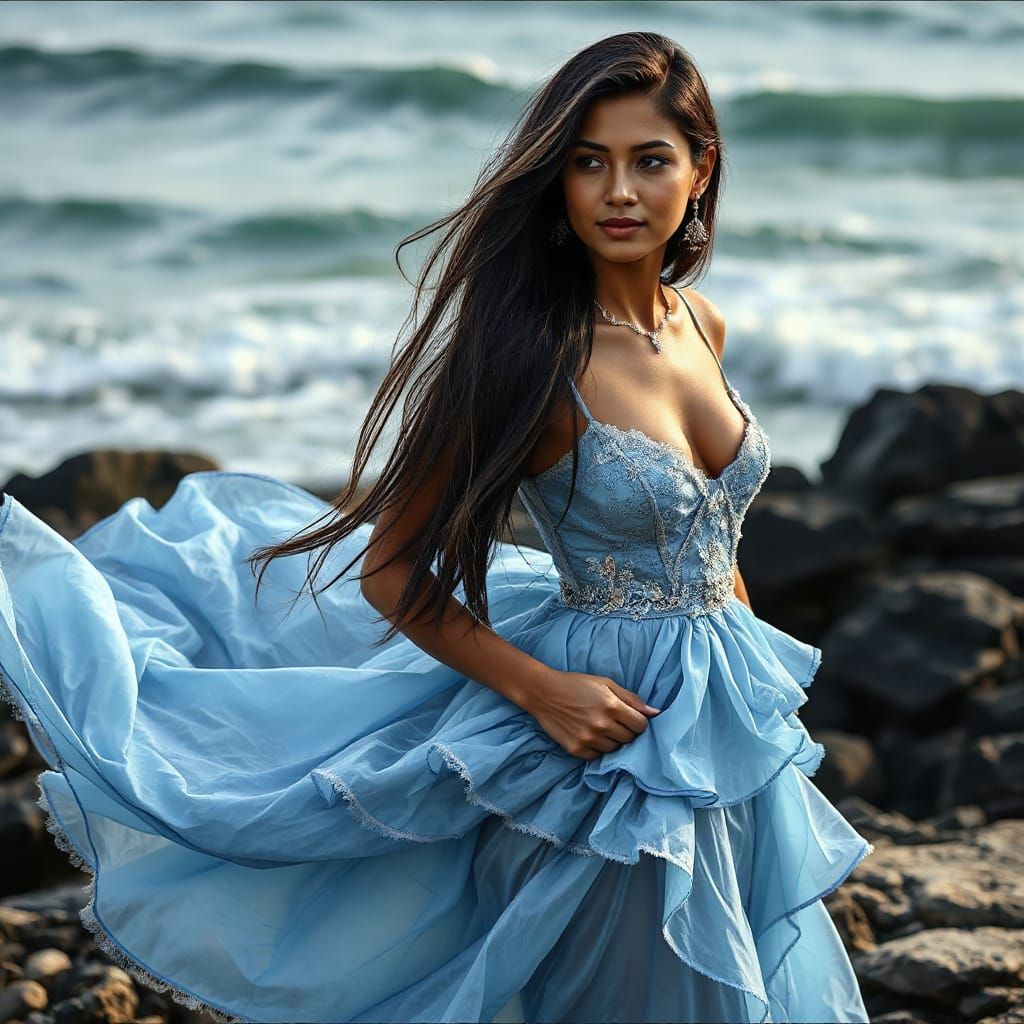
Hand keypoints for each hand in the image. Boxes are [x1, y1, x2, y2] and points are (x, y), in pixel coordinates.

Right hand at [521, 669, 660, 760]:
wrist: (543, 693)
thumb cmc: (576, 684)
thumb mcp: (605, 683)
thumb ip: (631, 699)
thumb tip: (655, 712)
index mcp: (612, 706)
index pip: (641, 726)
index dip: (638, 722)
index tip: (630, 718)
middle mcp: (602, 725)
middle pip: (629, 739)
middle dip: (626, 731)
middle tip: (614, 722)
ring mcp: (589, 739)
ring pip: (614, 749)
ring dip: (612, 741)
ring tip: (600, 727)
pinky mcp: (576, 749)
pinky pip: (597, 756)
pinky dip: (597, 748)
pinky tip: (589, 735)